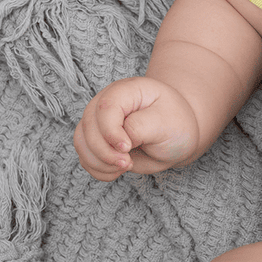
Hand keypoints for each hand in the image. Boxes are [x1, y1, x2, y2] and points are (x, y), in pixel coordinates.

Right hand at [73, 76, 200, 180]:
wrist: (179, 135)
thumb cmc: (175, 124)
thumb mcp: (166, 123)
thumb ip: (139, 127)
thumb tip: (117, 141)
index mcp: (127, 91)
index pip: (105, 108)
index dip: (111, 132)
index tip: (127, 148)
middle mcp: (107, 102)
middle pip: (89, 126)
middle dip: (105, 152)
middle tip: (128, 162)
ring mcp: (99, 121)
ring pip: (82, 143)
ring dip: (100, 162)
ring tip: (125, 166)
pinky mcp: (97, 140)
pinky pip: (85, 156)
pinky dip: (98, 169)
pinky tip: (117, 170)